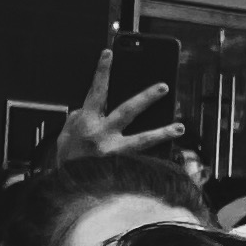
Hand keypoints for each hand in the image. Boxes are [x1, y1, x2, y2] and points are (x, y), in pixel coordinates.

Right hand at [60, 44, 183, 163]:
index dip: (102, 72)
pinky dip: (155, 159)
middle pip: (128, 111)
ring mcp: (114, 154)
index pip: (96, 92)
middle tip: (163, 86)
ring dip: (163, 132)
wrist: (69, 192)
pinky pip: (142, 161)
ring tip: (180, 127)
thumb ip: (78, 119)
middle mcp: (102, 136)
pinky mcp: (122, 169)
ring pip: (142, 140)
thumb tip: (90, 107)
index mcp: (86, 124)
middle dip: (146, 97)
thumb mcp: (65, 137)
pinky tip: (170, 158)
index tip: (109, 53)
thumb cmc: (67, 163)